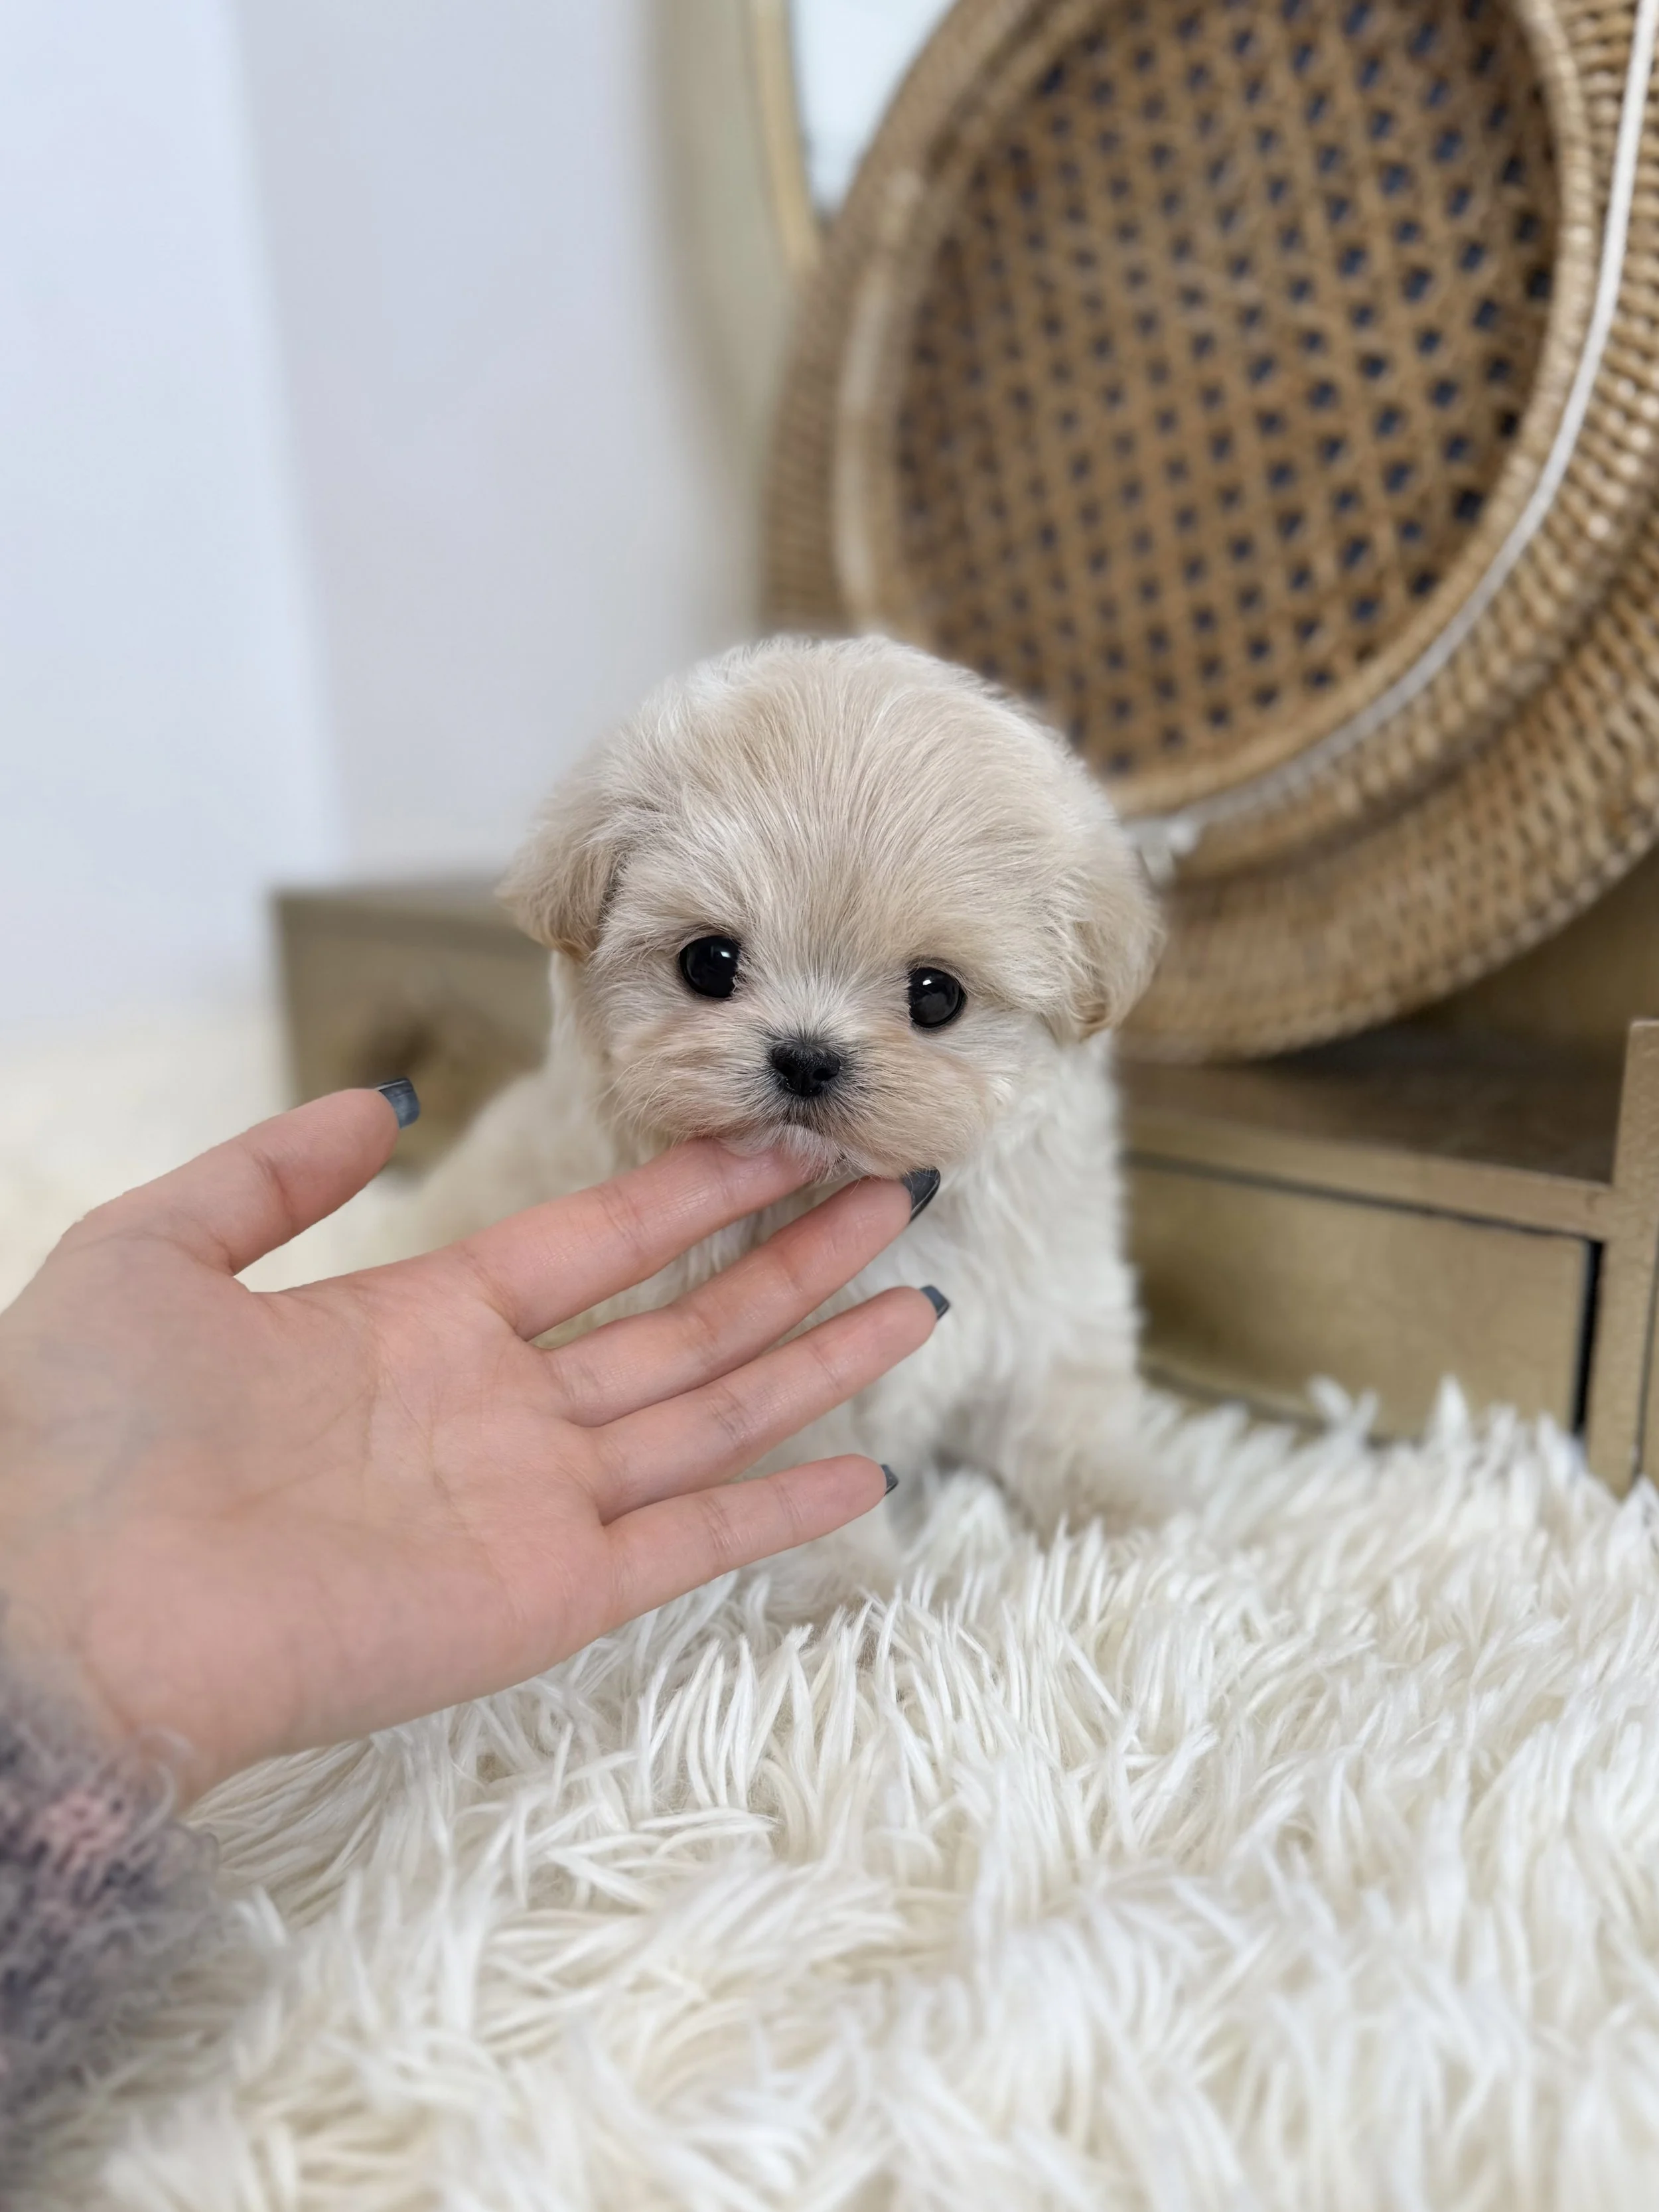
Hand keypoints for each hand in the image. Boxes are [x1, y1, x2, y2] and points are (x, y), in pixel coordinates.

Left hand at [0, 1090, 938, 1798]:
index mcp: (424, 1326)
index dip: (696, 1190)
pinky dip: (777, 1512)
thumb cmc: (78, 1434)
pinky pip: (688, 1544)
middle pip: (684, 1320)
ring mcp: (533, 1506)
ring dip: (815, 1360)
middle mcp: (500, 1412)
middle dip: (790, 1258)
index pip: (600, 1244)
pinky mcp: (546, 1596)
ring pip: (711, 1414)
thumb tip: (382, 1106)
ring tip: (912, 1296)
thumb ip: (269, 1171)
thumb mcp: (155, 1251)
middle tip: (888, 1194)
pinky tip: (864, 1473)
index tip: (782, 1140)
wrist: (59, 1612)